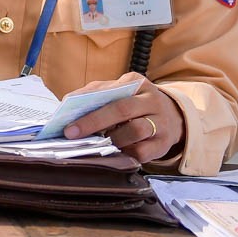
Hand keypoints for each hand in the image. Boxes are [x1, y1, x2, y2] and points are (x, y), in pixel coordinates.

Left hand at [60, 72, 183, 163]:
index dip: (87, 102)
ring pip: (135, 131)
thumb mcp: (118, 92)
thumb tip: (66, 105)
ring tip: (98, 142)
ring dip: (112, 139)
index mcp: (136, 82)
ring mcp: (161, 122)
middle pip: (122, 109)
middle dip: (93, 122)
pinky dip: (125, 154)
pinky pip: (142, 152)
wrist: (171, 117)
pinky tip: (116, 153)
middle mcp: (151, 100)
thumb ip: (94, 95)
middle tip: (72, 133)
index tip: (66, 117)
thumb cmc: (134, 104)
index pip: (109, 90)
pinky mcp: (164, 144)